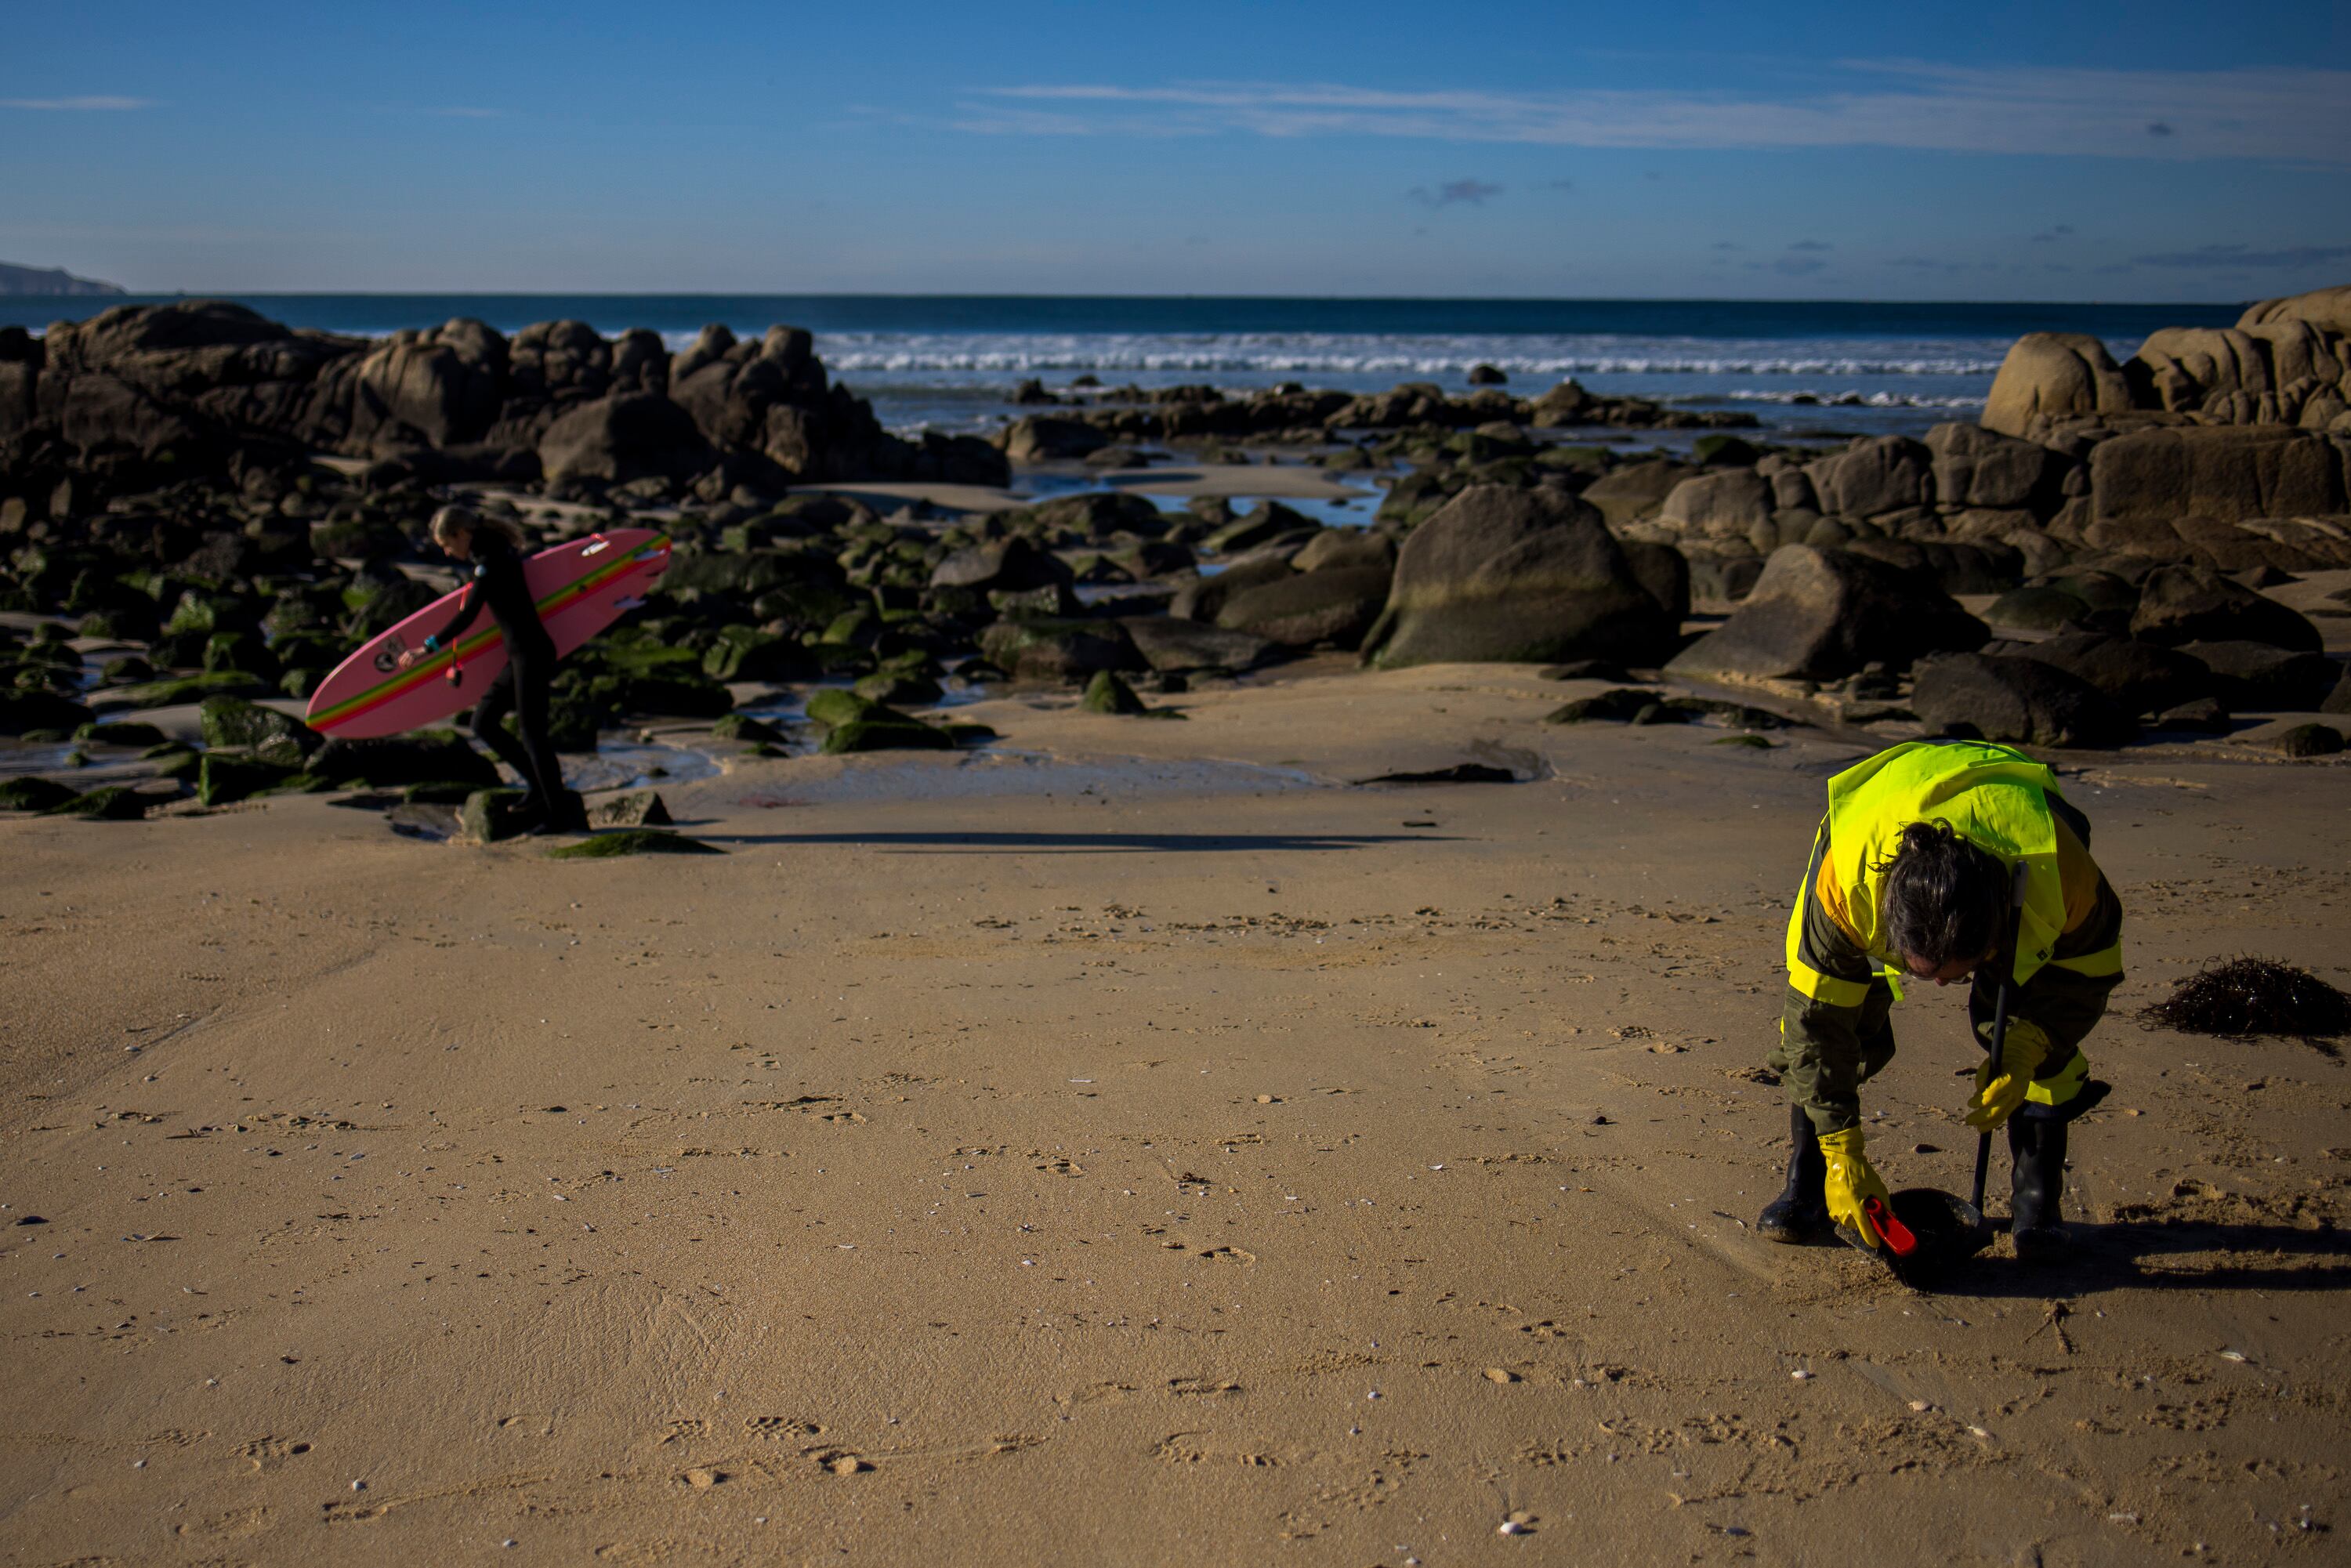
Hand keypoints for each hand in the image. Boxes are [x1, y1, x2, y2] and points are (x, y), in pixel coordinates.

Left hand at [395, 648, 417, 669]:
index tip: (402, 666)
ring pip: (405, 662)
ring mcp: (410, 655)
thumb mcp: (412, 654)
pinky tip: (410, 667)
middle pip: (402, 661)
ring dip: (406, 666)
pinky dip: (409, 665)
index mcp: (406, 652)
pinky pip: (410, 662)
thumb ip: (409, 656)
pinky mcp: (414, 657)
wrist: (423, 650)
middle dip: (402, 665)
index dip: (400, 663)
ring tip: (408, 668)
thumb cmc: (418, 653)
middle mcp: (407, 653)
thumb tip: (406, 662)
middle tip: (405, 668)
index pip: (399, 658)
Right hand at [1818, 1127, 1889, 1247]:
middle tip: (1868, 1211)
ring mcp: (1834, 1206)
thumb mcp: (1878, 1188)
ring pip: (1846, 1221)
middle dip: (1863, 1222)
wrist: (1842, 1159)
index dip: (1872, 1239)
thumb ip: (1884, 1205)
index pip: (1866, 1230)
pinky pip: (1838, 1214)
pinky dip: (1844, 1211)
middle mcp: (1843, 1210)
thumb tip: (1890, 1216)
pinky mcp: (1828, 1202)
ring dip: (1853, 1217)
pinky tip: (1849, 1199)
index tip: (1877, 1244)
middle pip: (1856, 1226)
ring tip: (1857, 1203)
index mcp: (1856, 1207)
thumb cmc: (1861, 1173)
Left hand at [1966, 1018, 2050, 1132]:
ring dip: (1988, 1124)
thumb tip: (1978, 1091)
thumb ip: (1983, 1075)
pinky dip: (1994, 1122)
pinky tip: (1984, 1126)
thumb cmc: (2001, 1061)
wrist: (2022, 1062)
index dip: (1981, 1100)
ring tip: (1977, 1128)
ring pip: (2002, 1115)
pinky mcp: (2017, 1104)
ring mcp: (2017, 1099)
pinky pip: (2005, 1115)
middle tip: (1968, 1120)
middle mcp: (2015, 1091)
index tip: (1970, 1103)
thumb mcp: (1990, 1062)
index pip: (1993, 1094)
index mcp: (2010, 1078)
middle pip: (1997, 1109)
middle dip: (1981, 1116)